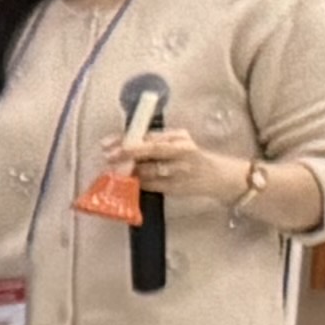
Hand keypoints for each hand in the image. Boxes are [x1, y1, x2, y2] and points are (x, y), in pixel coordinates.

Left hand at [103, 122, 245, 214]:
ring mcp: (180, 171)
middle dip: (126, 155)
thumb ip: (153, 142)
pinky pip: (150, 185)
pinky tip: (129, 181)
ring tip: (114, 171)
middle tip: (108, 157)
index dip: (126, 140)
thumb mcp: (176, 142)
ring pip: (148, 171)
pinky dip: (137, 183)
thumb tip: (121, 144)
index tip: (107, 143)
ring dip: (129, 171)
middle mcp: (182, 152)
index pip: (149, 137)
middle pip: (150, 151)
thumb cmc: (190, 156)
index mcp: (179, 138)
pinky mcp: (176, 187)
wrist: (217, 176)